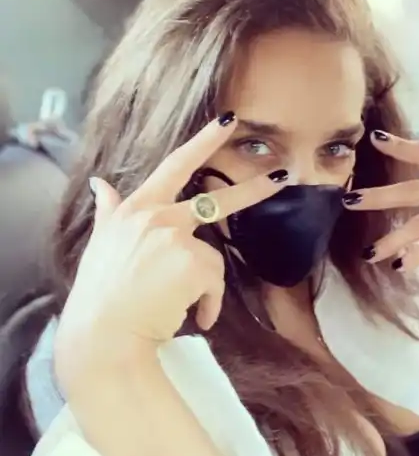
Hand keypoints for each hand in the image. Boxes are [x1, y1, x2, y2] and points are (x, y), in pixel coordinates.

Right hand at [57, 115, 287, 353]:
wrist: (101, 334)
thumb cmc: (100, 293)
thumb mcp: (101, 244)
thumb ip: (108, 210)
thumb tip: (99, 184)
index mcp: (135, 209)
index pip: (174, 166)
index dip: (203, 142)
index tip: (227, 121)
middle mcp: (156, 216)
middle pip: (215, 200)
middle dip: (253, 189)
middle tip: (281, 177)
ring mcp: (175, 238)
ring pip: (212, 258)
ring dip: (206, 285)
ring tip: (185, 307)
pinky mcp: (191, 263)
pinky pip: (215, 284)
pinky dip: (210, 303)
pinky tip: (195, 317)